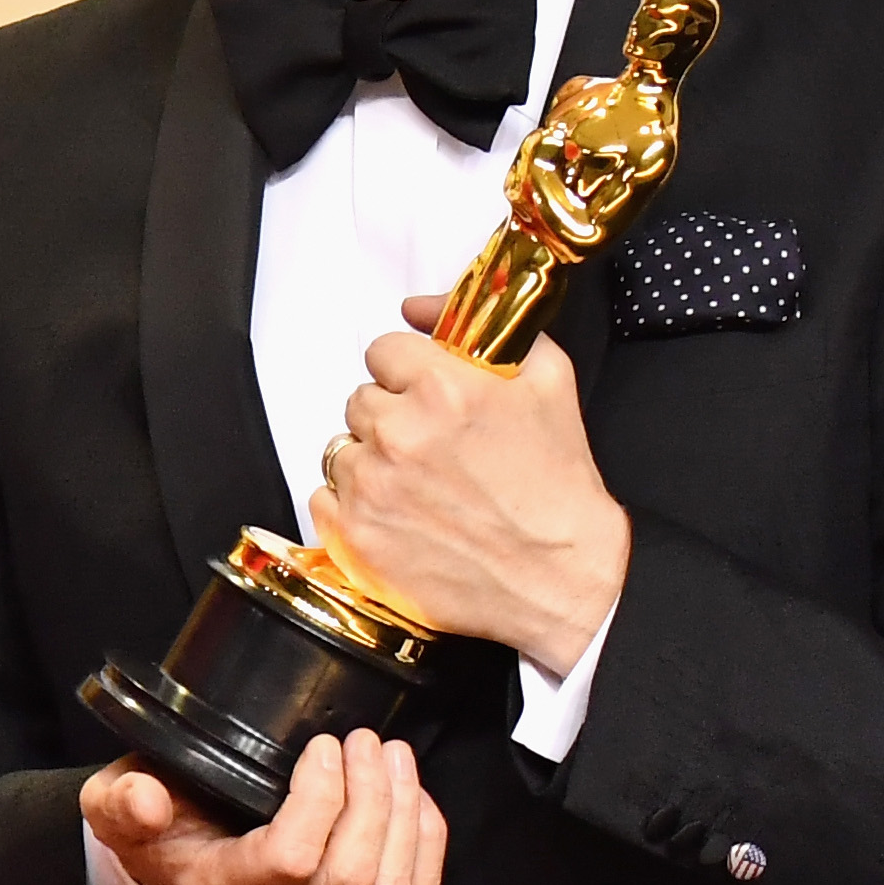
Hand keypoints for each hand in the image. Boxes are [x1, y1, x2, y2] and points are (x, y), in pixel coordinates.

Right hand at [84, 732, 447, 884]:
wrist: (172, 855)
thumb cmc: (153, 823)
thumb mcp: (114, 807)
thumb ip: (121, 803)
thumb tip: (147, 799)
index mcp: (222, 881)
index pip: (289, 859)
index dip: (319, 801)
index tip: (320, 746)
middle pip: (353, 871)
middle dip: (372, 797)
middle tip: (364, 740)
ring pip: (390, 881)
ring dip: (404, 811)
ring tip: (391, 754)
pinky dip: (426, 837)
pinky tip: (409, 792)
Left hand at [313, 301, 629, 675]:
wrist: (560, 578)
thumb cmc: (557, 484)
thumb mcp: (549, 380)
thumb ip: (487, 325)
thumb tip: (418, 306)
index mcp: (442, 388)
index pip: (383, 350)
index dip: (408, 372)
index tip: (427, 394)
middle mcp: (398, 433)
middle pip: (360, 400)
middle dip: (393, 417)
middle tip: (434, 449)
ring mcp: (370, 486)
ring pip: (342, 448)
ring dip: (373, 462)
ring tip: (423, 488)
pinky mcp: (353, 534)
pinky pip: (324, 498)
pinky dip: (354, 505)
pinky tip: (401, 516)